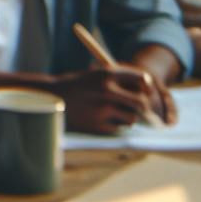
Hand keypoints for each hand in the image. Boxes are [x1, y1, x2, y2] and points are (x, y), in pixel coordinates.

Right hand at [47, 65, 161, 134]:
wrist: (52, 98)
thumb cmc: (80, 85)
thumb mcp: (98, 76)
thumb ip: (122, 83)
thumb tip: (148, 96)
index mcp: (107, 74)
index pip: (142, 79)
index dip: (147, 87)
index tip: (145, 91)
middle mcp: (106, 91)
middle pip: (141, 103)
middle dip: (144, 107)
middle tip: (141, 108)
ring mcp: (102, 110)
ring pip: (132, 118)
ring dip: (128, 116)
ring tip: (114, 111)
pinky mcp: (98, 126)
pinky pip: (118, 127)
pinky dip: (114, 124)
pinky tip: (100, 118)